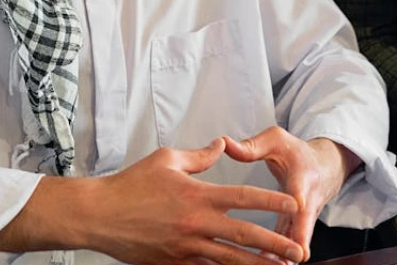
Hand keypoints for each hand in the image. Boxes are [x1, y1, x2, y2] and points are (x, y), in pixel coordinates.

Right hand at [87, 138, 305, 264]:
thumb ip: (200, 156)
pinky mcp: (174, 263)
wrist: (98, 216)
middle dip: (275, 245)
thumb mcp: (167, 160)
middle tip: (298, 253)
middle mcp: (196, 223)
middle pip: (245, 235)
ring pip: (229, 260)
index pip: (244, 197)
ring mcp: (185, 247)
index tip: (294, 204)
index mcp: (198, 195)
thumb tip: (221, 145)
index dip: (272, 201)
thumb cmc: (130, 185)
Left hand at [224, 127, 361, 261]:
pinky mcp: (298, 229)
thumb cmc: (296, 153)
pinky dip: (278, 256)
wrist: (324, 167)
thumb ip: (251, 146)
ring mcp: (304, 218)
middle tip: (292, 258)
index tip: (297, 212)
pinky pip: (288, 244)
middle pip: (304, 225)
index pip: (300, 193)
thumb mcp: (276, 140)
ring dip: (286, 255)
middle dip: (298, 242)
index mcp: (301, 178)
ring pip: (297, 241)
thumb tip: (224, 143)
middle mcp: (307, 201)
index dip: (298, 206)